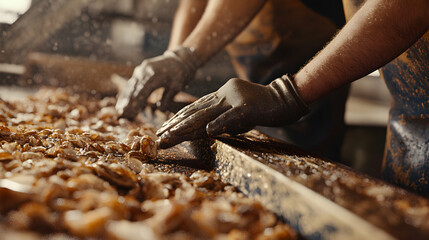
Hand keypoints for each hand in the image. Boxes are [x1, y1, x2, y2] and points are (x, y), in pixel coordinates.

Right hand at [115, 47, 200, 118]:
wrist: (177, 60)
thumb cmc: (178, 75)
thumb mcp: (176, 87)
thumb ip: (168, 98)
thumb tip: (161, 110)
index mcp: (155, 75)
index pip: (143, 90)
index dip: (137, 102)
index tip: (131, 112)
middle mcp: (145, 71)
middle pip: (135, 88)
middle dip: (128, 102)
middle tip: (122, 114)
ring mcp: (140, 70)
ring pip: (131, 86)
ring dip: (125, 98)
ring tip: (120, 111)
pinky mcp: (139, 71)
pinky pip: (132, 83)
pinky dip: (127, 93)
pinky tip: (122, 103)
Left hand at [156, 75, 308, 148]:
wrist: (286, 98)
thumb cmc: (264, 107)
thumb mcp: (239, 113)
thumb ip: (224, 119)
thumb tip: (209, 130)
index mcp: (221, 94)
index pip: (195, 106)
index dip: (177, 118)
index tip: (163, 129)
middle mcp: (224, 93)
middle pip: (195, 110)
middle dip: (175, 124)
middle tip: (159, 136)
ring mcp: (235, 99)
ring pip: (206, 113)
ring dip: (187, 126)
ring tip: (171, 136)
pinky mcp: (248, 106)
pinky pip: (231, 116)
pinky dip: (218, 124)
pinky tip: (206, 132)